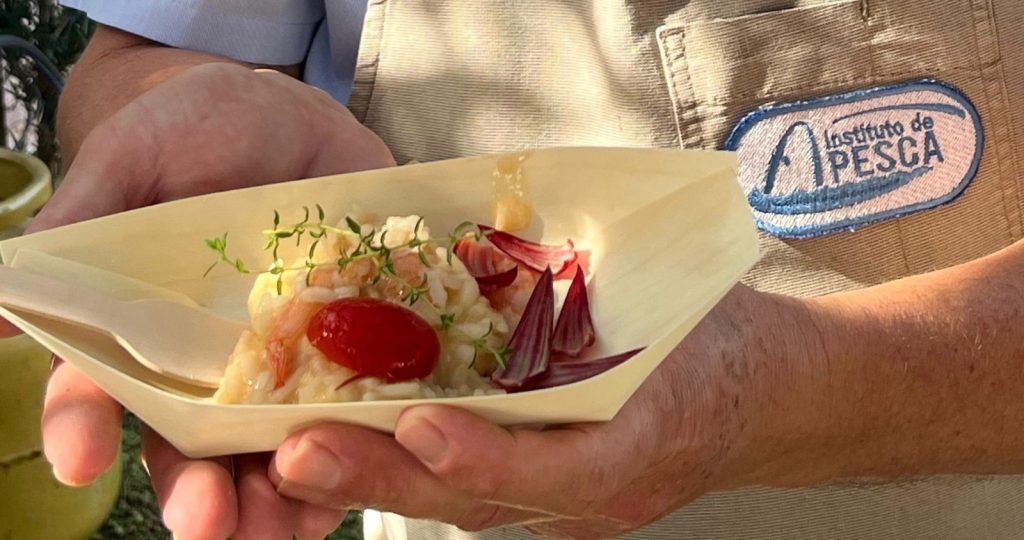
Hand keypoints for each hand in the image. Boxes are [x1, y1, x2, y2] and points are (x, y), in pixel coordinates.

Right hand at [24, 62, 393, 538]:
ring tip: (290, 527)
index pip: (99, 393)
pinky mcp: (355, 344)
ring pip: (275, 452)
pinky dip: (364, 447)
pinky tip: (374, 469)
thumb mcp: (133, 160)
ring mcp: (286, 362)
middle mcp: (210, 365)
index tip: (79, 457)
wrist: (293, 115)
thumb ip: (79, 227)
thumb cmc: (193, 128)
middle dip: (197, 494)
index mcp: (140, 334)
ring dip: (281, 500)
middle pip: (193, 451)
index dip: (83, 425)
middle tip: (205, 523)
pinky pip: (358, 409)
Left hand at [269, 285, 828, 537]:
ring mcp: (572, 506)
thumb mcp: (673, 299)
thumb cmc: (721, 336)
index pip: (563, 470)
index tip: (419, 427)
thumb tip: (487, 238)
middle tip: (299, 455)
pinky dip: (407, 467)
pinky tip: (342, 443)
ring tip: (294, 454)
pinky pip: (471, 488)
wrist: (766, 394)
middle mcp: (599, 492)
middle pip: (487, 501)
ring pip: (465, 504)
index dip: (489, 456)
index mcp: (646, 438)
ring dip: (379, 479)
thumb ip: (589, 286)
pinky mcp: (549, 495)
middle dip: (388, 479)